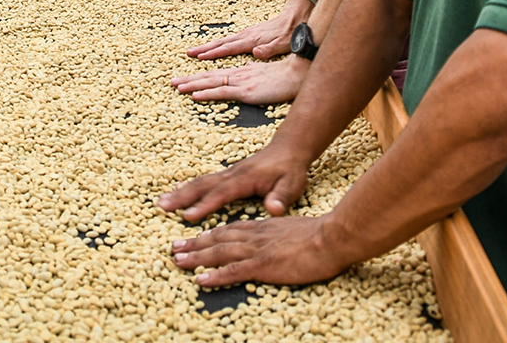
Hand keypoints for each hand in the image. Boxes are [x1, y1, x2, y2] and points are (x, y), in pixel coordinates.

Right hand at [158, 143, 308, 222]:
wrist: (290, 148)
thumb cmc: (291, 169)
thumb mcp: (291, 185)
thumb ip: (281, 197)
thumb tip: (274, 209)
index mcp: (245, 179)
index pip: (222, 194)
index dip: (205, 206)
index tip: (188, 216)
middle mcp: (232, 174)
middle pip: (203, 185)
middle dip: (182, 196)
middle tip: (161, 206)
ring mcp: (228, 172)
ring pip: (200, 182)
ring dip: (180, 191)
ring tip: (162, 202)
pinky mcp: (228, 174)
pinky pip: (205, 181)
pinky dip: (189, 187)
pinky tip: (178, 194)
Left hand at [170, 55, 309, 104]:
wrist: (297, 74)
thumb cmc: (285, 76)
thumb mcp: (267, 73)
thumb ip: (257, 70)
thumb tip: (250, 68)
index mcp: (242, 72)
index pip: (216, 74)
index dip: (200, 77)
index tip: (186, 79)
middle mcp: (238, 75)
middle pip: (209, 76)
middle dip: (189, 79)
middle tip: (172, 82)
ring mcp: (241, 82)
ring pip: (211, 82)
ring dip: (192, 85)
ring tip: (177, 87)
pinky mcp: (246, 91)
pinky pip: (222, 92)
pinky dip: (207, 93)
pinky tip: (195, 95)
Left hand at [172, 215, 350, 286]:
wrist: (331, 238)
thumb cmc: (320, 236)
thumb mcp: (293, 231)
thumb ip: (278, 235)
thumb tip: (272, 242)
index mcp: (262, 227)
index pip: (230, 229)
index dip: (210, 234)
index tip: (194, 238)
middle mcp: (255, 236)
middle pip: (218, 238)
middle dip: (195, 244)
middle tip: (175, 248)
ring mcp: (257, 250)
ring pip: (220, 252)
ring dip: (197, 257)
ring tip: (178, 261)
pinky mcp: (263, 265)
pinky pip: (233, 271)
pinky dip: (215, 275)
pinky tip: (200, 280)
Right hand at [186, 1, 303, 59]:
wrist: (296, 16)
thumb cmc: (291, 33)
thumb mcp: (284, 44)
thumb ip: (269, 50)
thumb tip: (255, 54)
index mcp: (253, 41)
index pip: (229, 48)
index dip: (214, 53)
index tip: (200, 57)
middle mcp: (247, 36)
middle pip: (222, 42)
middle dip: (205, 48)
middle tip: (189, 53)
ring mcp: (248, 33)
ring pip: (225, 40)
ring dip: (210, 45)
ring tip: (197, 50)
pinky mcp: (250, 33)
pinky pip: (230, 40)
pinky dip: (220, 43)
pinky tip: (216, 46)